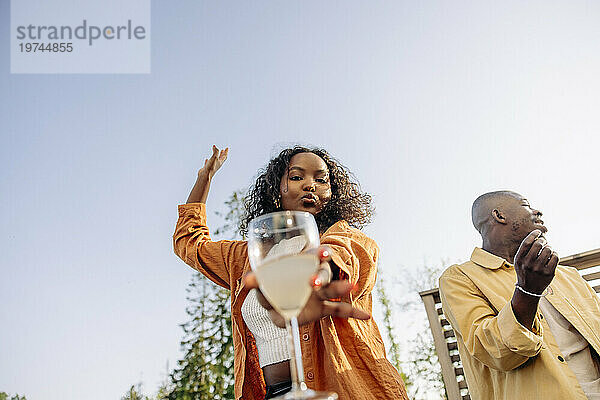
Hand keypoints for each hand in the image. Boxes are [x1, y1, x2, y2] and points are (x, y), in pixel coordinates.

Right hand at [198, 145, 227, 179]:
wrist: (205, 176)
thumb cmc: (210, 168)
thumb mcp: (214, 157)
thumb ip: (215, 151)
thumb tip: (215, 146)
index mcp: (220, 162)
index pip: (224, 156)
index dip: (226, 152)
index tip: (227, 148)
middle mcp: (217, 165)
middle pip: (221, 158)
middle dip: (222, 154)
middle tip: (223, 150)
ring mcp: (212, 166)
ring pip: (214, 161)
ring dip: (215, 156)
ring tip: (215, 153)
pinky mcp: (206, 168)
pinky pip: (208, 163)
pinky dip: (208, 161)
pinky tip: (206, 159)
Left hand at [243, 246, 369, 327]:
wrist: (277, 306)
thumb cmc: (271, 291)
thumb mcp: (263, 288)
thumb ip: (258, 283)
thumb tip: (247, 280)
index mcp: (298, 264)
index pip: (309, 255)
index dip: (317, 252)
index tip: (323, 252)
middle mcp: (311, 275)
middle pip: (322, 271)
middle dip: (321, 275)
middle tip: (316, 282)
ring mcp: (319, 292)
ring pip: (332, 288)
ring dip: (341, 288)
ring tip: (353, 287)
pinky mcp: (322, 308)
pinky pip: (339, 310)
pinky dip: (353, 312)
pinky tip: (367, 316)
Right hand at [514, 229, 558, 294]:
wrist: (529, 289)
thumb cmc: (524, 271)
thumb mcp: (519, 261)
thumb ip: (525, 250)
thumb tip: (539, 236)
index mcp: (519, 259)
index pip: (527, 242)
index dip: (534, 234)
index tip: (538, 232)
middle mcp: (528, 264)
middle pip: (538, 244)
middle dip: (543, 241)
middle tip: (544, 242)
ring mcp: (539, 269)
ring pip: (548, 249)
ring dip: (549, 247)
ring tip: (547, 250)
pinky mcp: (549, 273)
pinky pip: (555, 257)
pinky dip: (555, 254)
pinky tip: (552, 256)